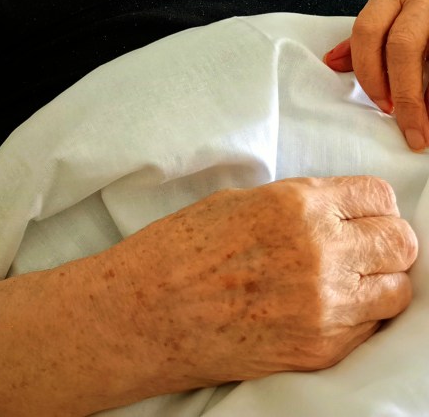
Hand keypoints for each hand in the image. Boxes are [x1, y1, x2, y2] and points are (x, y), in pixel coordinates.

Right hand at [108, 177, 416, 390]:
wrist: (147, 312)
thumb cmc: (182, 249)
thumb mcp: (243, 202)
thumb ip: (299, 206)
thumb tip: (337, 213)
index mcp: (298, 205)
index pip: (378, 196)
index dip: (375, 205)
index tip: (367, 213)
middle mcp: (320, 252)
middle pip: (399, 242)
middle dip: (388, 242)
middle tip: (367, 247)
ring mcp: (324, 306)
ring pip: (397, 290)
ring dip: (380, 282)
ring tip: (352, 281)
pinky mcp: (320, 349)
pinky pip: (370, 329)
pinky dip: (360, 317)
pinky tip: (328, 307)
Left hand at [323, 0, 428, 150]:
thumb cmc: (422, 11)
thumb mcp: (393, 15)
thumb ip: (367, 40)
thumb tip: (334, 62)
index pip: (367, 31)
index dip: (370, 72)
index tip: (381, 105)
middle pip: (401, 45)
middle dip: (402, 90)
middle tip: (405, 122)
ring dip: (423, 97)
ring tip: (425, 127)